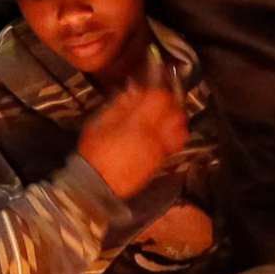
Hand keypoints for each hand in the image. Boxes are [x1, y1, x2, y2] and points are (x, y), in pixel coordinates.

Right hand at [75, 77, 186, 197]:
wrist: (97, 184)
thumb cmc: (94, 153)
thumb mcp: (99, 122)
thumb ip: (120, 104)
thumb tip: (134, 89)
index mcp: (136, 124)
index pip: (160, 98)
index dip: (157, 90)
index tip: (149, 89)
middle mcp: (153, 136)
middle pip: (176, 112)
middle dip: (170, 103)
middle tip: (158, 101)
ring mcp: (159, 150)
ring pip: (180, 128)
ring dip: (175, 119)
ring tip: (163, 117)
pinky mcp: (160, 161)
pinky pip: (175, 143)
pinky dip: (173, 134)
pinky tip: (161, 133)